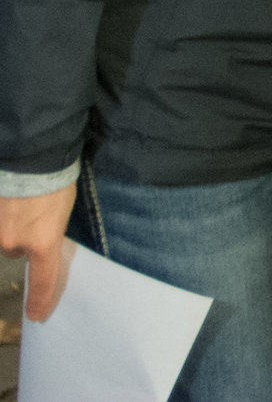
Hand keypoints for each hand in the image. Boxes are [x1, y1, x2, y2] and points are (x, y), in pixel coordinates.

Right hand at [0, 184, 75, 321]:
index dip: (40, 300)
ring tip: (21, 205)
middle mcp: (16, 242)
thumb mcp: (61, 215)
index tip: (37, 316)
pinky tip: (11, 203)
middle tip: (32, 216)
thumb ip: (48, 236)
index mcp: (43, 243)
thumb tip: (39, 247)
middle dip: (22, 239)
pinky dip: (3, 217)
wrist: (34, 160)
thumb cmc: (56, 184)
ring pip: (3, 238)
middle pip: (15, 251)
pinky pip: (0, 226)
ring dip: (10, 226)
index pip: (43, 280)